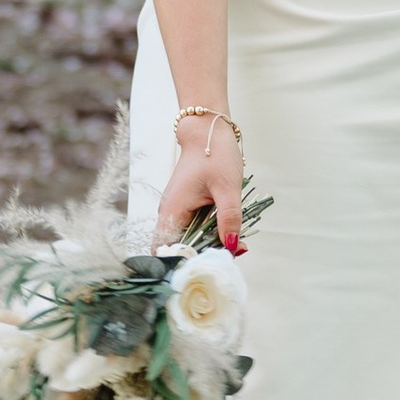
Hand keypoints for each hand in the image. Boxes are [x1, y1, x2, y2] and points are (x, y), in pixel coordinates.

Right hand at [155, 114, 243, 253]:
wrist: (208, 131)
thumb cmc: (214, 154)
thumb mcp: (227, 189)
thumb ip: (229, 220)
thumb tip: (232, 247)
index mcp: (172, 212)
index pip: (165, 251)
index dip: (181, 264)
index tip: (206, 268)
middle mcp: (169, 214)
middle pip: (180, 248)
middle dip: (203, 256)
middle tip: (231, 256)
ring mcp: (177, 211)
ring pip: (190, 239)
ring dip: (209, 244)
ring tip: (234, 245)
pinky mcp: (186, 207)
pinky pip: (196, 228)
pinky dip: (210, 233)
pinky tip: (228, 232)